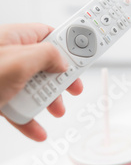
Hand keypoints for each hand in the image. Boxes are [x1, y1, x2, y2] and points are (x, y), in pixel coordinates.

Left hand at [0, 23, 82, 141]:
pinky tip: (37, 131)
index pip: (51, 34)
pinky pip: (17, 107)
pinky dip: (29, 119)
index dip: (71, 43)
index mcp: (17, 38)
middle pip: (45, 63)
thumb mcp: (20, 61)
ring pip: (32, 86)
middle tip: (74, 87)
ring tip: (56, 111)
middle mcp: (11, 55)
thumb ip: (48, 55)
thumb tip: (62, 60)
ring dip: (47, 101)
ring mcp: (3, 77)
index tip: (89, 49)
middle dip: (61, 78)